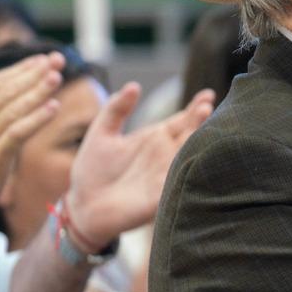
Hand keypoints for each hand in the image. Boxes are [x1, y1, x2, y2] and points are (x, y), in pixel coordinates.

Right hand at [0, 55, 62, 234]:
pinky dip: (36, 119)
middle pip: (6, 92)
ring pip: (13, 110)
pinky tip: (54, 107)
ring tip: (58, 76)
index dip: (20, 70)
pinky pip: (17, 135)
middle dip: (34, 74)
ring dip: (38, 92)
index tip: (42, 59)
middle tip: (58, 59)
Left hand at [66, 85, 214, 249]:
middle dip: (201, 123)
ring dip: (200, 145)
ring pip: (192, 157)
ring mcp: (167, 175)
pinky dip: (194, 174)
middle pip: (191, 135)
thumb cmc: (92, 170)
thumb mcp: (101, 133)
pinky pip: (183, 183)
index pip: (182, 120)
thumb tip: (134, 85)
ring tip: (208, 130)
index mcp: (155, 138)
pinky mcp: (163, 196)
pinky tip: (202, 162)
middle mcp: (166, 155)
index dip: (196, 107)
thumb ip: (116, 109)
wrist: (84, 206)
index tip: (208, 94)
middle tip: (207, 108)